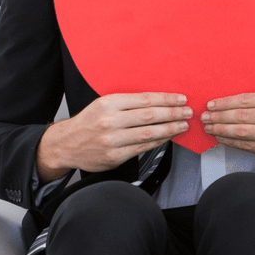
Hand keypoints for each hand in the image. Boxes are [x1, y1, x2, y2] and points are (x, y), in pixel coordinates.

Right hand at [36, 93, 190, 179]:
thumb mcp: (103, 105)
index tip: (181, 99)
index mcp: (108, 103)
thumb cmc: (89, 122)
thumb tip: (159, 102)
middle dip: (173, 113)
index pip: (145, 99)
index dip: (166, 99)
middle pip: (150, 115)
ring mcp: (112, 139)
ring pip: (149, 133)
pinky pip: (143, 147)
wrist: (66, 144)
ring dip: (170, 129)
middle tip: (188, 112)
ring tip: (183, 125)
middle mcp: (110, 120)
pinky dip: (158, 142)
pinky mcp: (115, 155)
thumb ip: (128, 104)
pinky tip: (168, 137)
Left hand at [202, 91, 254, 178]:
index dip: (224, 103)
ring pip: (241, 132)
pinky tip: (222, 140)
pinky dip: (231, 143)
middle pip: (239, 116)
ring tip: (210, 129)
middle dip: (218, 117)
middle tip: (204, 117)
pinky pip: (248, 146)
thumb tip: (233, 105)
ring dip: (221, 130)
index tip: (211, 105)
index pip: (244, 100)